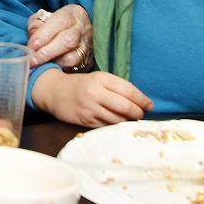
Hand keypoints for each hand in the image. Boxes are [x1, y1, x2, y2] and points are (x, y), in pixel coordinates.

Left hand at [26, 5, 91, 68]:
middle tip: (32, 60)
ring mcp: (88, 46)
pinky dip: (59, 70)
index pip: (59, 22)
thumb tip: (33, 34)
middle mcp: (84, 29)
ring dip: (53, 62)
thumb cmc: (57, 25)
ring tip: (40, 64)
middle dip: (46, 52)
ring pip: (72, 58)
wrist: (80, 32)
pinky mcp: (89, 62)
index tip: (31, 45)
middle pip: (67, 40)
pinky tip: (50, 68)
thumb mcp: (46, 17)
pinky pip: (73, 69)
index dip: (43, 34)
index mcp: (74, 13)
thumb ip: (36, 23)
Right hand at [31, 69, 152, 126]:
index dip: (142, 100)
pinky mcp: (85, 120)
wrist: (54, 91)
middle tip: (141, 113)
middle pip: (126, 107)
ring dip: (128, 120)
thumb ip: (116, 87)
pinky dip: (115, 125)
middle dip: (138, 112)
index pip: (129, 90)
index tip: (149, 105)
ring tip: (130, 118)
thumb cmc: (80, 84)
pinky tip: (117, 122)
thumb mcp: (98, 78)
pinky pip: (107, 125)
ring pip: (118, 119)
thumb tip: (139, 100)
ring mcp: (89, 108)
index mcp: (100, 78)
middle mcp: (95, 92)